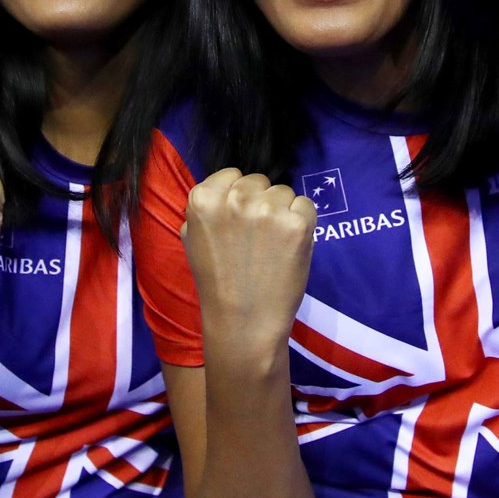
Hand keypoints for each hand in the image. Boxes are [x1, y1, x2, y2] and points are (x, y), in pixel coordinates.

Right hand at [180, 170, 315, 349]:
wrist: (243, 322)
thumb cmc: (217, 283)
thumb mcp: (193, 239)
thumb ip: (205, 210)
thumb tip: (223, 189)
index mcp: (203, 199)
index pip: (232, 176)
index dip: (239, 198)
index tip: (239, 223)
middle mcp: (234, 198)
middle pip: (259, 181)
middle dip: (261, 203)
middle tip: (257, 238)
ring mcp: (267, 209)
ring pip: (284, 192)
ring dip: (283, 213)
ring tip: (272, 247)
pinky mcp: (296, 223)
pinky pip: (306, 206)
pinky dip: (302, 224)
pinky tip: (289, 248)